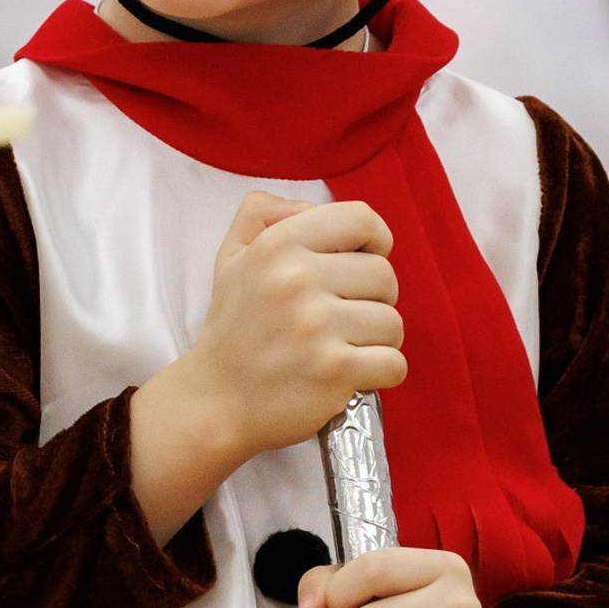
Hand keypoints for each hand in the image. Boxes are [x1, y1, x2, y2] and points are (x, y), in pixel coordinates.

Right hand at [191, 191, 405, 456]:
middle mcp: (297, 280)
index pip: (362, 219)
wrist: (214, 401)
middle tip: (346, 318)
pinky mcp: (334, 371)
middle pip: (385, 276)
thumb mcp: (232, 257)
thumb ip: (263, 214)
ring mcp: (317, 327)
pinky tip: (352, 374)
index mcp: (277, 245)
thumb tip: (309, 206)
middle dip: (375, 299)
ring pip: (393, 323)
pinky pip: (394, 363)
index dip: (375, 242)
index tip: (363, 263)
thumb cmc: (233, 329)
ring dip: (377, 340)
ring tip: (344, 348)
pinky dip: (381, 373)